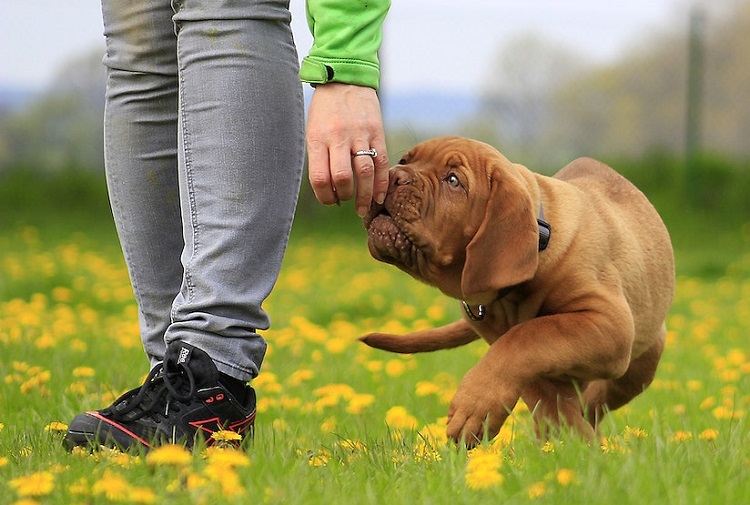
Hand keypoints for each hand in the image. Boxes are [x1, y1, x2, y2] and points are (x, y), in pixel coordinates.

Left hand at [306, 83, 388, 216]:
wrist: (345, 79)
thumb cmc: (325, 110)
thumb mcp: (314, 131)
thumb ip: (320, 157)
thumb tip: (330, 189)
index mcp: (318, 138)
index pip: (320, 178)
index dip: (325, 196)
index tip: (330, 201)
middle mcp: (339, 137)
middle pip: (343, 178)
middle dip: (345, 196)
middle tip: (345, 201)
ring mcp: (360, 134)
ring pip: (365, 173)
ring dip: (365, 196)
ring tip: (363, 209)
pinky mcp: (377, 132)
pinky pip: (381, 162)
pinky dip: (381, 183)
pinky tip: (379, 196)